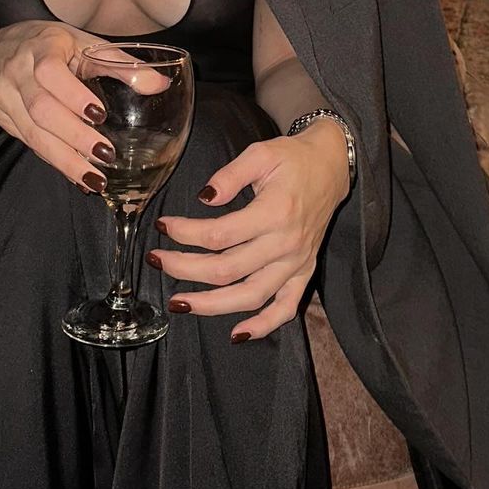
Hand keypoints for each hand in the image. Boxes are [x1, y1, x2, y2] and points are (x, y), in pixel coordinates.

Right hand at [0, 21, 123, 191]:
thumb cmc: (52, 45)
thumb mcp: (83, 44)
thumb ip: (121, 64)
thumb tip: (160, 84)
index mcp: (41, 48)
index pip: (50, 72)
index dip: (73, 95)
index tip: (99, 115)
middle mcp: (17, 73)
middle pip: (41, 109)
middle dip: (73, 136)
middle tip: (105, 155)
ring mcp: (6, 99)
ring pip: (32, 134)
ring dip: (64, 160)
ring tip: (94, 179)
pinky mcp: (6, 121)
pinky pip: (31, 144)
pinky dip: (56, 162)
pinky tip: (78, 176)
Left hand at [149, 120, 351, 341]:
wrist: (331, 166)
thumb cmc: (292, 158)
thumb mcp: (260, 153)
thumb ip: (230, 175)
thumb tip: (203, 197)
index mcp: (275, 212)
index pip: (219, 235)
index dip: (185, 234)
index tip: (163, 226)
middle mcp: (286, 243)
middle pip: (227, 270)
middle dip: (184, 268)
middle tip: (157, 261)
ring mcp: (296, 262)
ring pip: (251, 296)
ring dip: (211, 306)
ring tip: (179, 303)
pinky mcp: (304, 271)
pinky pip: (286, 307)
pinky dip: (264, 326)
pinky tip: (237, 334)